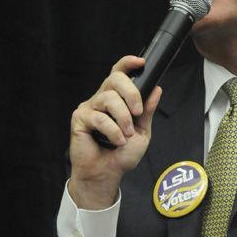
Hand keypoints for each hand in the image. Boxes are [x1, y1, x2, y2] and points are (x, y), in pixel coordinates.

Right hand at [68, 55, 161, 208]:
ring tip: (126, 135)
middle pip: (114, 79)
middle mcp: (102, 99)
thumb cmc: (122, 155)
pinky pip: (99, 117)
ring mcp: (90, 108)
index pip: (119, 73)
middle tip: (137, 113)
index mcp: (116, 99)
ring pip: (109, 98)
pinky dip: (113, 131)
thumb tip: (157, 89)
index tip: (140, 62)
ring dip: (123, 118)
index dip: (128, 63)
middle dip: (131, 93)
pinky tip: (116, 141)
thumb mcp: (142, 132)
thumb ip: (147, 111)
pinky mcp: (79, 119)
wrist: (107, 174)